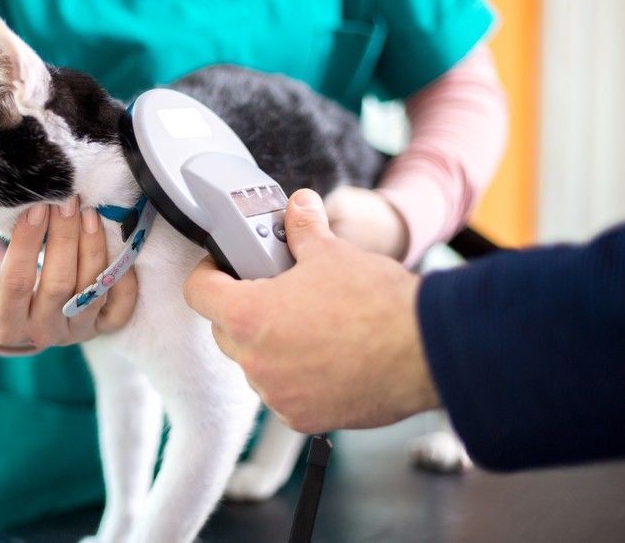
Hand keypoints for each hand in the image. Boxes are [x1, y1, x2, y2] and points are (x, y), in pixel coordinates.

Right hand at [0, 196, 137, 350]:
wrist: (15, 328)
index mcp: (4, 324)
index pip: (17, 282)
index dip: (26, 244)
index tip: (34, 208)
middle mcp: (43, 333)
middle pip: (59, 284)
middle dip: (64, 238)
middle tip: (67, 200)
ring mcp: (75, 332)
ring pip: (91, 291)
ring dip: (93, 249)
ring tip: (89, 212)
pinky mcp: (100, 329)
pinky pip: (120, 308)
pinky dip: (124, 278)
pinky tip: (117, 245)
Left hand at [183, 189, 439, 432]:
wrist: (427, 352)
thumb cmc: (378, 304)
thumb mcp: (332, 253)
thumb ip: (303, 228)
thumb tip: (298, 206)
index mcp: (248, 315)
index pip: (198, 292)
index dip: (209, 273)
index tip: (226, 267)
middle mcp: (254, 362)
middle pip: (224, 329)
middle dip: (242, 308)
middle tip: (274, 291)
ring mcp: (277, 394)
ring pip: (255, 364)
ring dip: (270, 345)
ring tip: (308, 325)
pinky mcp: (302, 418)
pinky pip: (282, 393)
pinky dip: (295, 376)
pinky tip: (325, 357)